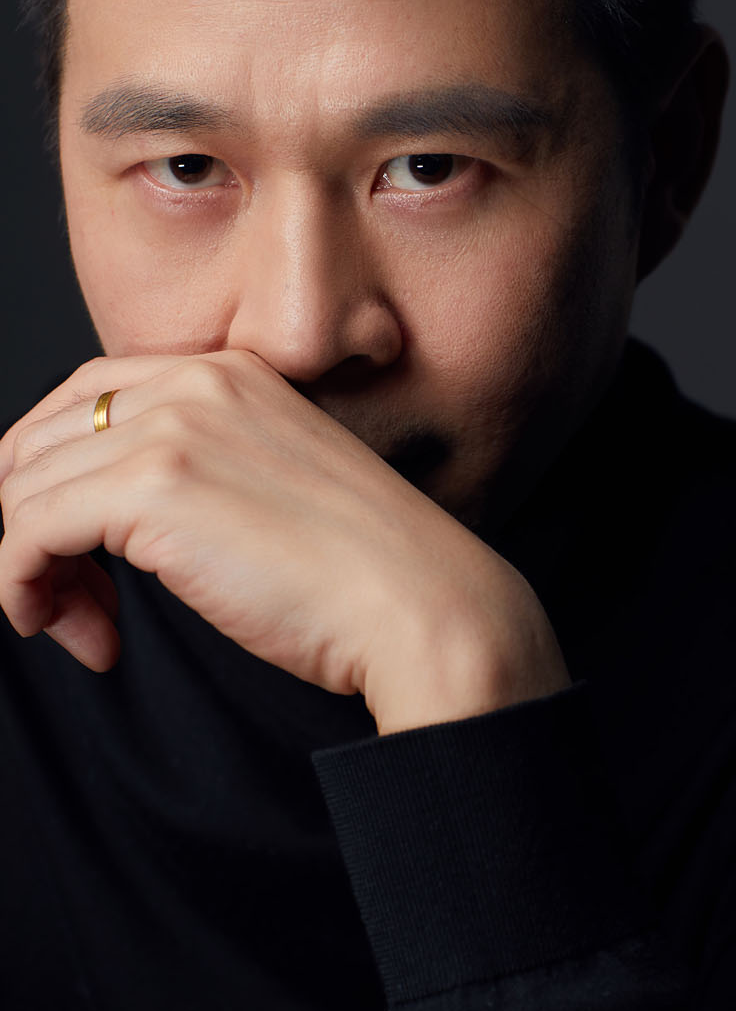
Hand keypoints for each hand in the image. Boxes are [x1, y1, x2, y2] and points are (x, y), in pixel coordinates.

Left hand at [0, 351, 570, 732]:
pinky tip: (87, 637)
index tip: (69, 546)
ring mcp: (172, 429)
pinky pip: (24, 535)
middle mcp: (194, 383)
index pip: (85, 395)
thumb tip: (108, 512)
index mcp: (228, 373)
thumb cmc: (363, 570)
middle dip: (32, 529)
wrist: (421, 602)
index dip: (52, 475)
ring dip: (31, 575)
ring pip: (21, 492)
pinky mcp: (153, 489)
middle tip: (74, 602)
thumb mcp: (271, 484)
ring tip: (84, 628)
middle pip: (39, 442)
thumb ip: (202, 467)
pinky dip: (24, 592)